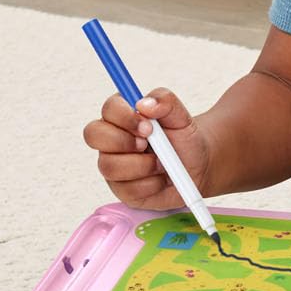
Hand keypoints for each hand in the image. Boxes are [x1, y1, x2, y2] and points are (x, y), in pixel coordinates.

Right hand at [82, 87, 213, 210]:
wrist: (197, 166)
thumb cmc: (184, 139)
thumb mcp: (181, 116)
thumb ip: (165, 100)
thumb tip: (143, 103)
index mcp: (123, 116)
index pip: (108, 109)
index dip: (124, 117)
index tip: (148, 126)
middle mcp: (112, 139)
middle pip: (93, 135)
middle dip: (123, 141)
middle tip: (147, 145)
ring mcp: (113, 165)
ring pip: (108, 166)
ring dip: (141, 166)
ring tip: (161, 163)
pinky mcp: (121, 189)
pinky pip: (126, 190)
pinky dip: (150, 185)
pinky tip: (160, 180)